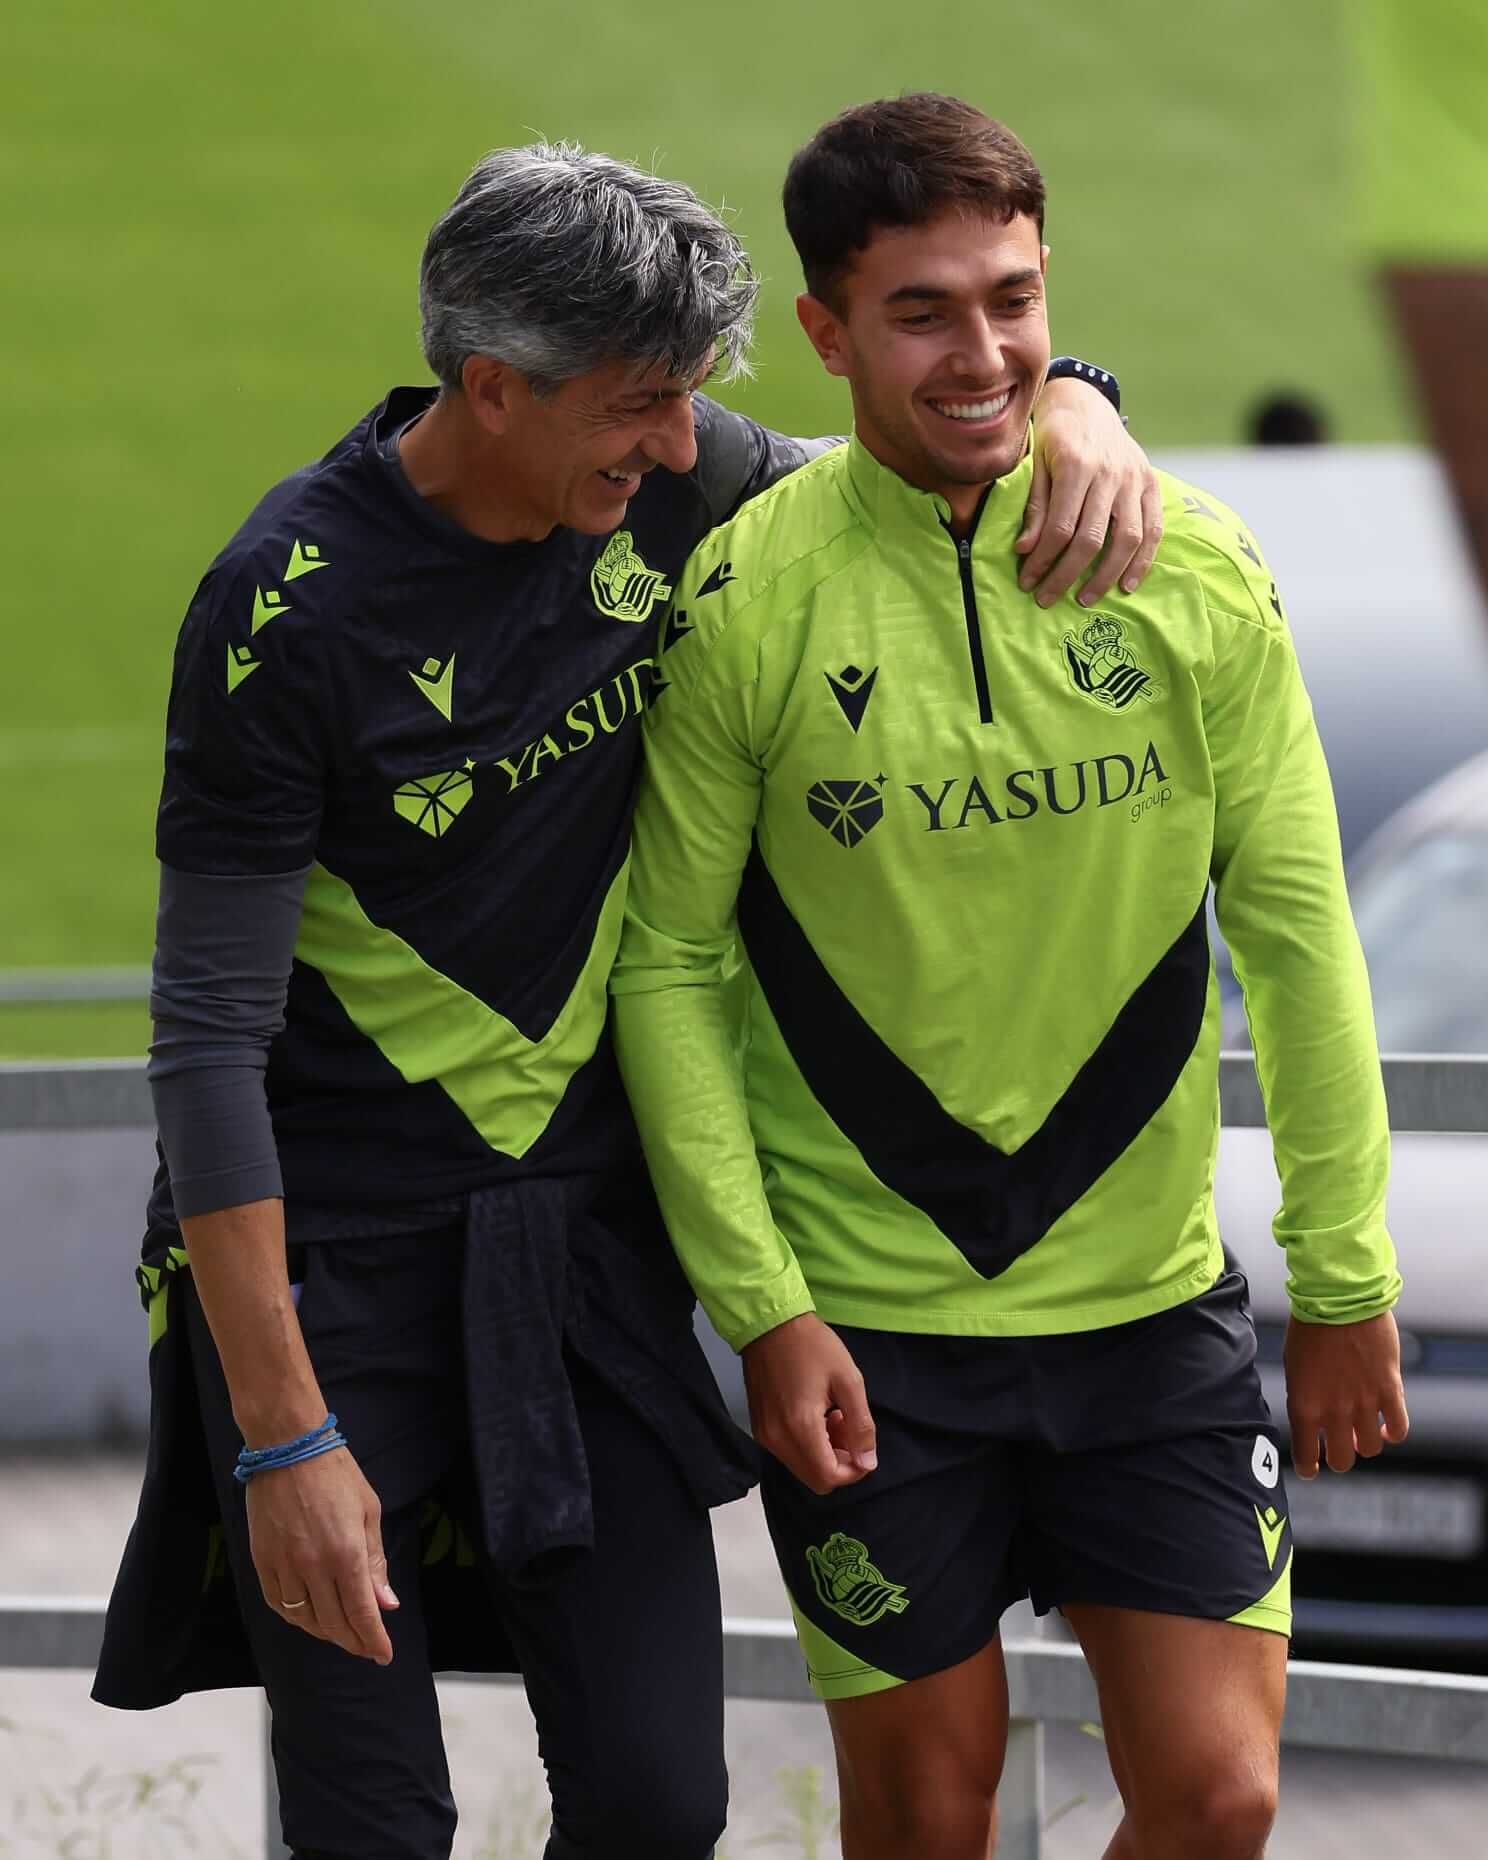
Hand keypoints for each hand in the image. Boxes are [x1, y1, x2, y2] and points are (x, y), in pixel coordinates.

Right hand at [246, 1447, 399, 1661]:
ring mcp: (284, 1566)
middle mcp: (314, 1566)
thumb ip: (375, 1562)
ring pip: (305, 1619)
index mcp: (346, 1553)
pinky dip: (296, 1618)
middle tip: (367, 1647)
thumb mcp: (368, 1512)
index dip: (374, 1639)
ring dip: (326, 1633)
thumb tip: (385, 1604)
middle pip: (334, 1623)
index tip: (384, 1655)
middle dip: (354, 1641)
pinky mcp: (262, 1561)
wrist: (288, 1449)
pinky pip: (279, 1604)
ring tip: (342, 1634)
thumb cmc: (337, 1474)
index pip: (361, 1613)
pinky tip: (309, 1618)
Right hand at [741, 1312, 877, 1494]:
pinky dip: (806, 1444)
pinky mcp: (759, 1427)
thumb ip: (861, 1426)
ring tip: (831, 1415)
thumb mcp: (849, 1380)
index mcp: (800, 1428)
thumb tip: (868, 1463)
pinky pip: (788, 1452)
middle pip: (815, 1479)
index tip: (862, 1444)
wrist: (770, 1324)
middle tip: (846, 1424)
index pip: (828, 1477)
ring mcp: (764, 1435)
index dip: (853, 1470)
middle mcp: (777, 1439)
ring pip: (801, 1467)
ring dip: (823, 1453)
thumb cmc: (813, 1346)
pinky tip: (813, 1413)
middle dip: (839, 1462)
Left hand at [1017, 377, 1162, 607]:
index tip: (1028, 582)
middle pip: (1092, 539)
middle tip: (1047, 599)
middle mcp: (1111, 473)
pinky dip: (1143, 560)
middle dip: (1067, 575)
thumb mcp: (1035, 463)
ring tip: (1085, 598)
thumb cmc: (1054, 434)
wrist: (1086, 401)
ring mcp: (1135, 479)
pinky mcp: (1151, 483)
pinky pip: (1153, 528)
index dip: (1043, 560)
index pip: (1061, 528)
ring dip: (1106, 576)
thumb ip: (1035, 507)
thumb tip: (1025, 550)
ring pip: (1127, 538)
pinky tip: (1127, 584)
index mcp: (1077, 465)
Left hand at [1283, 1311, 1409, 1477]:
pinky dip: (1393, 1433)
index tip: (1313, 1468)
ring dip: (1366, 1444)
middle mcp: (1334, 1411)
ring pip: (1371, 1449)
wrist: (1339, 1299)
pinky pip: (1399, 1428)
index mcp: (1304, 1405)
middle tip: (1340, 1447)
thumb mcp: (1294, 1366)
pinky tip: (1386, 1425)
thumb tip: (1312, 1416)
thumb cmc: (1310, 1327)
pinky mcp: (1390, 1390)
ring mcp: (1364, 1403)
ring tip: (1363, 1431)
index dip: (1310, 1467)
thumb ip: (1304, 1396)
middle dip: (1339, 1458)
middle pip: (1342, 1460)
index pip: (1306, 1455)